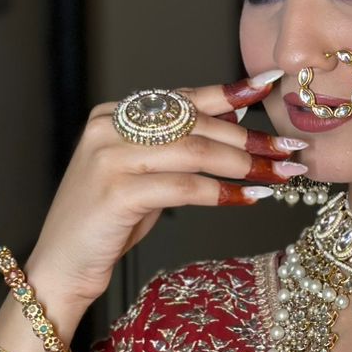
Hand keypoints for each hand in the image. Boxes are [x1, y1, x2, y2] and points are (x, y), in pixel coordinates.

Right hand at [23, 72, 303, 314]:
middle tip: (290, 150)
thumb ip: (181, 145)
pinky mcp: (116, 192)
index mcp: (114, 115)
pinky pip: (184, 187)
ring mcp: (109, 158)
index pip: (184, 98)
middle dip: (250, 138)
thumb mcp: (147, 175)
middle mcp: (109, 128)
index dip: (231, 93)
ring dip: (245, 164)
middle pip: (196, 124)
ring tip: (281, 175)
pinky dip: (222, 193)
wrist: (61, 265)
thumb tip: (237, 117)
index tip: (272, 85)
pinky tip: (250, 198)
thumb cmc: (107, 222)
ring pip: (195, 152)